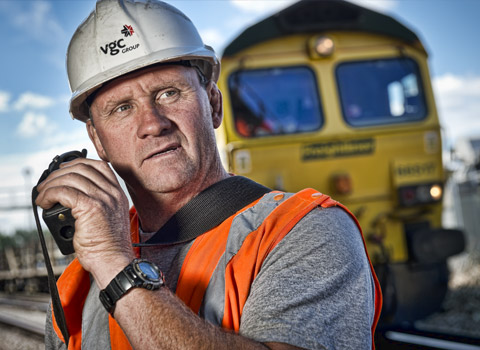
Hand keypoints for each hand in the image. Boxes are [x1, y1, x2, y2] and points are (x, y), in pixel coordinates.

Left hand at [35, 158, 133, 285]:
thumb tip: (71, 194)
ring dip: (51, 184)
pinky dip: (49, 194)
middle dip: (59, 173)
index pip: (99, 166)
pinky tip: (44, 202)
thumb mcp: (109, 217)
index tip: (64, 171)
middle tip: (47, 184)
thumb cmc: (108, 246)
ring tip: (42, 195)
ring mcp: (103, 199)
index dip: (78, 164)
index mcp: (118, 194)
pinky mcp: (90, 207)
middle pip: (82, 168)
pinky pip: (64, 192)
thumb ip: (98, 202)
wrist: (113, 261)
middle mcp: (112, 193)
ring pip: (70, 178)